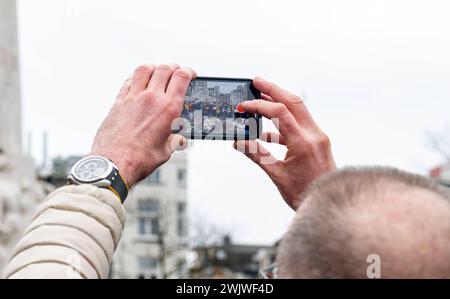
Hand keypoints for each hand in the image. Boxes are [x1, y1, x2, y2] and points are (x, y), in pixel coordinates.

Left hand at [90, 64, 195, 186]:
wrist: (114, 163)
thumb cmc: (139, 159)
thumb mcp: (166, 151)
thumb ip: (174, 141)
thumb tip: (178, 140)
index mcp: (168, 109)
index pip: (182, 78)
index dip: (189, 71)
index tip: (191, 74)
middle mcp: (151, 98)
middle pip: (165, 69)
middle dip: (174, 67)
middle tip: (177, 71)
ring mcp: (133, 98)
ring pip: (145, 70)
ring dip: (154, 67)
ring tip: (157, 70)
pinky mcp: (118, 102)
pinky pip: (128, 81)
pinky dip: (136, 77)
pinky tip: (138, 82)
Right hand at [234, 77, 335, 209]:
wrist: (328, 203)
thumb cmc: (305, 194)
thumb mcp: (277, 175)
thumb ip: (257, 155)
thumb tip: (238, 143)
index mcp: (303, 143)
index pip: (279, 113)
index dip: (259, 106)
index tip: (243, 106)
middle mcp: (314, 135)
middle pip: (293, 102)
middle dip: (273, 89)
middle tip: (256, 81)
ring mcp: (318, 137)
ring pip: (297, 110)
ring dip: (278, 102)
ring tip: (260, 98)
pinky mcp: (317, 142)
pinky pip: (298, 125)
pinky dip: (282, 123)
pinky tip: (266, 132)